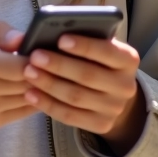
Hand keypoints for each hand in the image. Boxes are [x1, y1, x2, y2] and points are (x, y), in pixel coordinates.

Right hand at [0, 20, 34, 138]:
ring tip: (40, 74)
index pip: (22, 64)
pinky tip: (30, 89)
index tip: (41, 52)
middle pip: (28, 82)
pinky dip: (32, 100)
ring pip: (29, 98)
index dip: (38, 59)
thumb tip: (22, 38)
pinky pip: (23, 112)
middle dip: (41, 72)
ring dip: (38, 87)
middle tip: (45, 63)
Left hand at [21, 34, 146, 155]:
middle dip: (58, 65)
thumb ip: (84, 36)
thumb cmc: (97, 60)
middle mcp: (126, 86)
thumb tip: (54, 31)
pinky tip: (31, 93)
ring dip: (49, 84)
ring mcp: (115, 108)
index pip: (107, 51)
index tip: (60, 39)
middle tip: (34, 56)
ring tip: (29, 72)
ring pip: (76, 97)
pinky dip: (48, 104)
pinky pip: (70, 116)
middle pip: (88, 75)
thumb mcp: (99, 45)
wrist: (112, 94)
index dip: (84, 45)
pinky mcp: (102, 125)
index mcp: (128, 60)